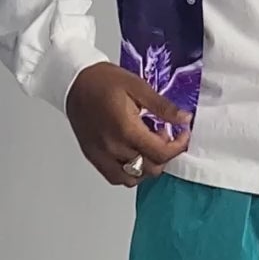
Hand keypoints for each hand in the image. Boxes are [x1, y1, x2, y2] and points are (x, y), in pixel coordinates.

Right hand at [66, 63, 190, 186]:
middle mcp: (112, 147)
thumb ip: (162, 107)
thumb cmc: (102, 81)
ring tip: (147, 146)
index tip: (182, 135)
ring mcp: (101, 155)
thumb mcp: (138, 86)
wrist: (74, 82)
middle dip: (164, 154)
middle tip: (162, 135)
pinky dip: (130, 173)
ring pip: (135, 178)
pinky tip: (133, 155)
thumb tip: (183, 119)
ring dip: (148, 166)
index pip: (161, 153)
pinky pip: (116, 178)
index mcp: (125, 129)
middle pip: (150, 168)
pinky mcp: (93, 157)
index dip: (178, 147)